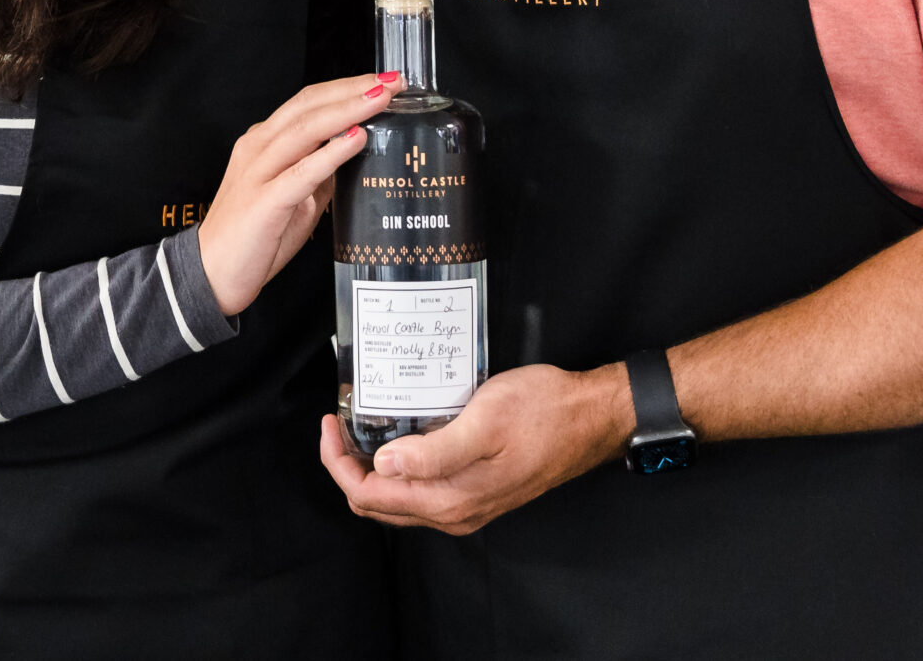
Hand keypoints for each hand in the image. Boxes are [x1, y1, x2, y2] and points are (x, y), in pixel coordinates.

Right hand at [197, 71, 397, 314]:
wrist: (210, 275)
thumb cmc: (252, 240)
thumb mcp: (294, 199)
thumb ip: (318, 176)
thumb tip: (351, 158)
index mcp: (263, 143)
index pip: (308, 102)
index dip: (346, 88)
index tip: (383, 82)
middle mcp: (257, 148)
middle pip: (308, 105)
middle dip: (353, 89)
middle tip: (393, 81)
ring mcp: (258, 172)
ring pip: (305, 128)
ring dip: (348, 110)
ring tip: (382, 99)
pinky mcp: (263, 201)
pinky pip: (301, 172)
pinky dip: (331, 152)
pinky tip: (356, 139)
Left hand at [317, 363, 632, 534]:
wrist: (592, 418)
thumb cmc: (544, 412)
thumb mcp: (486, 421)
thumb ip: (434, 451)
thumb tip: (384, 467)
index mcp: (451, 499)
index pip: (369, 497)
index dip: (338, 463)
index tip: (331, 423)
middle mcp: (455, 512)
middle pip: (377, 504)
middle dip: (347, 467)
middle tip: (339, 422)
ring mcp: (466, 505)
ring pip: (398, 500)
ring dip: (371, 468)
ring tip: (362, 424)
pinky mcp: (477, 490)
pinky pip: (421, 491)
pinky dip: (398, 467)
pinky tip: (400, 434)